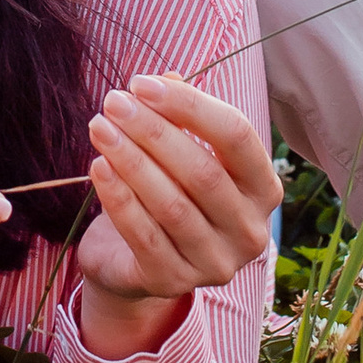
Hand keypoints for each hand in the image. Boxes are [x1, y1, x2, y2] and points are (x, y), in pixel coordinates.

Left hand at [72, 75, 279, 359]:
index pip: (237, 136)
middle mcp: (250, 230)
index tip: (141, 83)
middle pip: (202, 171)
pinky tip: (98, 167)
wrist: (139, 263)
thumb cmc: (171, 192)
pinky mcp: (175, 282)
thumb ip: (180, 118)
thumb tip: (165, 79)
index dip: (189, 104)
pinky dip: (119, 198)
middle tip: (113, 102)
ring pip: (171, 204)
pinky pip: (144, 235)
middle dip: (152, 131)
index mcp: (264, 189)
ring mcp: (216, 262)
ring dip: (131, 160)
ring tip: (99, 128)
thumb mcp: (182, 154)